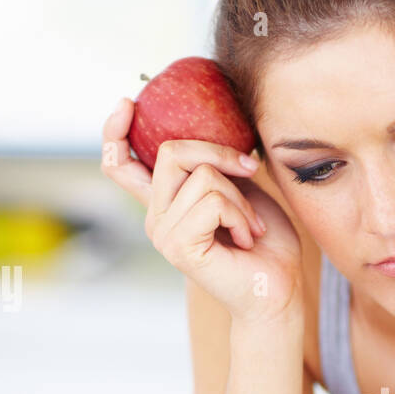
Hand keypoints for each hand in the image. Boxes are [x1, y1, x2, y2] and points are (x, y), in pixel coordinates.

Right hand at [101, 98, 302, 324]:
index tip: (128, 103)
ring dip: (240, 196)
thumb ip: (215, 164)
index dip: (115, 131)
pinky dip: (240, 214)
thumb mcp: (240, 189)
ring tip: (250, 226)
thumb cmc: (265, 242)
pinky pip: (212, 201)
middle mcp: (156, 217)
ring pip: (200, 176)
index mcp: (166, 203)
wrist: (278, 290)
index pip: (121, 165)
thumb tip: (212, 120)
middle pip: (169, 151)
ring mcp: (163, 233)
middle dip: (218, 153)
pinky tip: (246, 238)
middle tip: (250, 170)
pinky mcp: (178, 246)